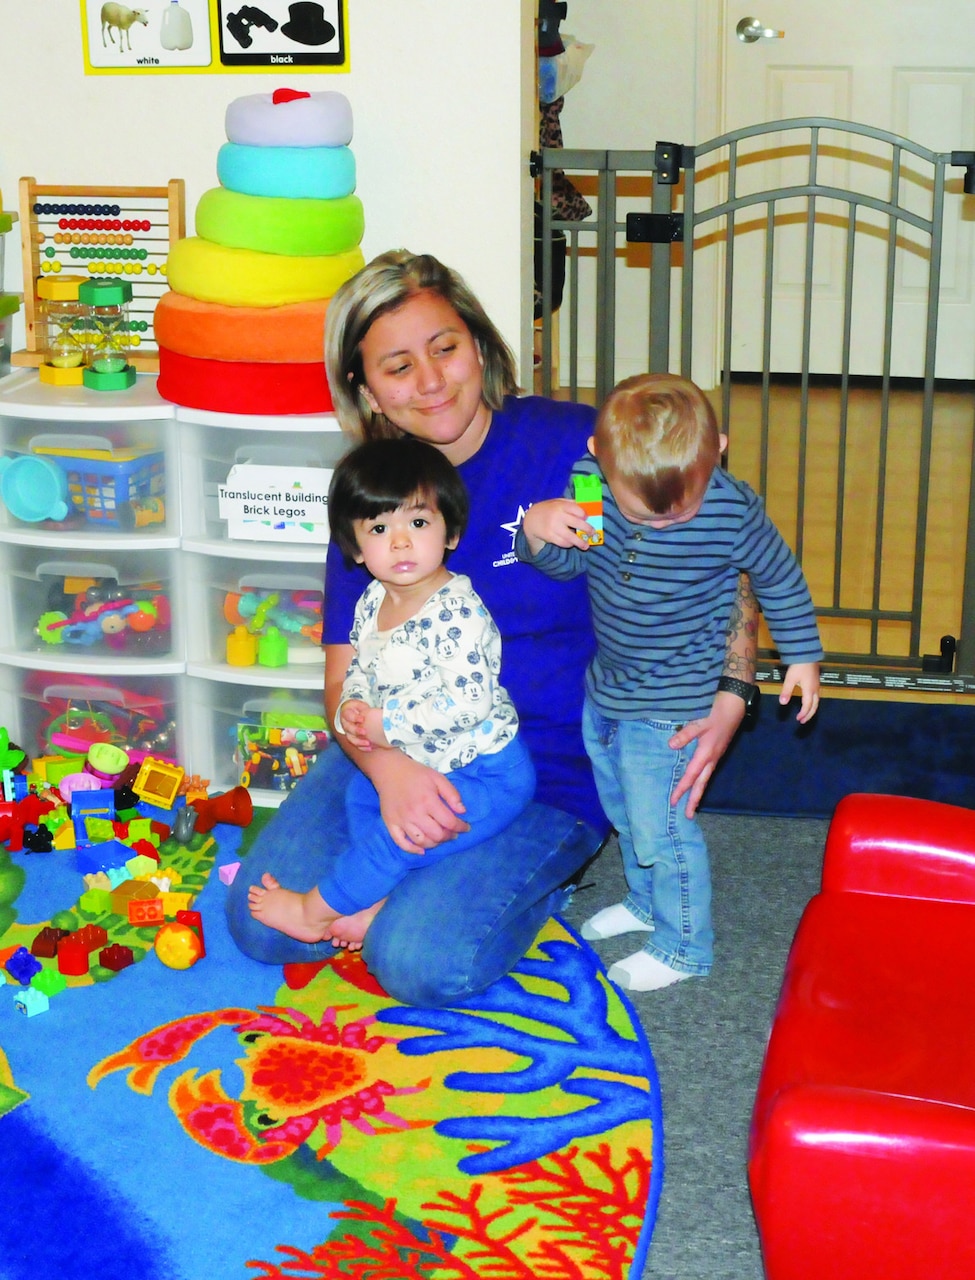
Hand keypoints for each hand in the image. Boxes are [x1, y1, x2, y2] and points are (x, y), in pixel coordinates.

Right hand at [339, 699, 376, 750]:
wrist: (354, 714)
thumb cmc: (357, 709)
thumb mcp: (359, 705)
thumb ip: (362, 708)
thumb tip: (369, 711)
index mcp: (346, 714)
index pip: (348, 716)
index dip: (354, 718)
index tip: (362, 719)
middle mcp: (345, 724)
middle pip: (348, 728)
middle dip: (356, 731)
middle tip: (364, 732)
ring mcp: (348, 733)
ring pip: (351, 739)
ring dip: (359, 742)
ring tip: (368, 743)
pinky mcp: (352, 739)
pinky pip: (356, 745)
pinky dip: (362, 747)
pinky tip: (369, 748)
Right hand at [368, 748, 469, 852]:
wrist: (389, 770)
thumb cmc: (416, 774)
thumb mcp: (438, 778)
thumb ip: (452, 794)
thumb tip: (462, 811)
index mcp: (428, 801)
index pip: (449, 822)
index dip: (461, 827)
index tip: (466, 827)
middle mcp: (415, 814)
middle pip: (437, 835)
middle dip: (449, 836)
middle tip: (453, 833)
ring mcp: (402, 821)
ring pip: (422, 842)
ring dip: (434, 844)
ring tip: (440, 838)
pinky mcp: (391, 824)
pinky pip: (401, 843)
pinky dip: (413, 850)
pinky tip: (422, 850)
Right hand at [522, 498, 592, 553]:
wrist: (531, 519)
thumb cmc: (548, 510)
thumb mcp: (557, 502)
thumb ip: (570, 504)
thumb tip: (587, 508)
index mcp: (561, 505)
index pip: (577, 510)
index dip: (584, 515)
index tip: (587, 518)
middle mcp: (558, 516)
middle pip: (577, 523)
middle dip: (587, 529)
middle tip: (592, 533)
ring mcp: (553, 527)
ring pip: (571, 537)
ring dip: (580, 542)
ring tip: (586, 545)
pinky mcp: (550, 536)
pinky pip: (563, 542)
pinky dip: (569, 544)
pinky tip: (572, 544)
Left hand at [668, 691, 746, 817]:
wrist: (736, 704)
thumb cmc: (717, 712)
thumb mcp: (700, 722)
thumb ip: (685, 734)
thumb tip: (671, 746)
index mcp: (706, 753)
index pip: (691, 776)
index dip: (681, 789)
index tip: (673, 802)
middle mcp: (712, 758)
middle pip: (701, 783)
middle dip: (694, 799)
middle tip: (689, 815)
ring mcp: (716, 755)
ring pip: (706, 778)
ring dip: (698, 791)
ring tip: (693, 804)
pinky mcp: (718, 750)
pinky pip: (708, 770)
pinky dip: (702, 779)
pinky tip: (698, 780)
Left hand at [780, 662, 820, 723]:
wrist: (807, 653)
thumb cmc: (798, 666)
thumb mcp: (790, 679)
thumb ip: (786, 691)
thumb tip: (782, 703)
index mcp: (809, 690)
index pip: (807, 706)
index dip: (803, 714)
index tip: (798, 720)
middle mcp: (815, 689)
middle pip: (815, 706)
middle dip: (809, 714)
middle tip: (802, 721)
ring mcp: (817, 685)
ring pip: (817, 701)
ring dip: (811, 709)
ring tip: (805, 715)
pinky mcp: (816, 682)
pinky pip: (817, 696)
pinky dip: (813, 703)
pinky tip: (808, 703)